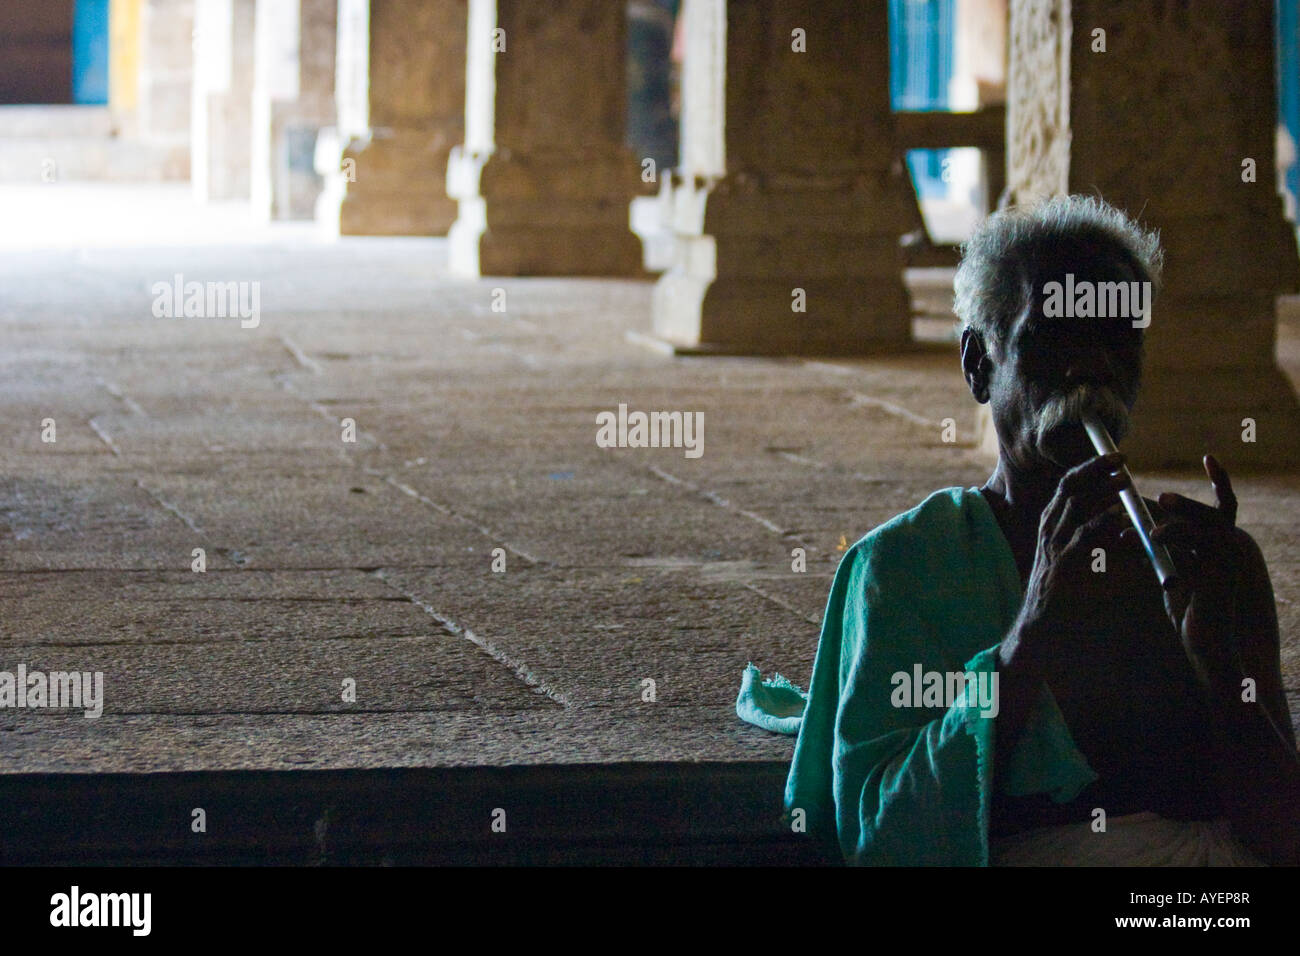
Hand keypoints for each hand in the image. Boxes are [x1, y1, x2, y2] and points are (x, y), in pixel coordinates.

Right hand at [1001, 451, 1130, 677]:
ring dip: (1102, 491)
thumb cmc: (1063, 591)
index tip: (1114, 457)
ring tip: (1124, 482)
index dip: (1091, 468)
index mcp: (1052, 524)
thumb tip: (1125, 522)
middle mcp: (1050, 529)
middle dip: (1096, 470)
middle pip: (1071, 487)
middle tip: (1122, 461)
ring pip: (1076, 506)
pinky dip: (1102, 523)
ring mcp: (1054, 545)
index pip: (1068, 485)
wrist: (1042, 624)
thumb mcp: (1076, 556)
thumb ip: (1096, 538)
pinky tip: (1118, 516)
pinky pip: (1084, 537)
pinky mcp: (1063, 564)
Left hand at [1146, 455, 1244, 694]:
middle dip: (1185, 501)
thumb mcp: (1172, 570)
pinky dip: (1176, 538)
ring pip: (1205, 527)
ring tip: (1154, 511)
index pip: (1225, 506)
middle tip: (1158, 493)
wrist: (1207, 644)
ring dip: (1178, 518)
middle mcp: (1231, 549)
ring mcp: (1229, 561)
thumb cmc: (1189, 610)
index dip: (1222, 482)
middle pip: (1212, 512)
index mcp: (1221, 545)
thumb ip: (1159, 547)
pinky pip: (1199, 547)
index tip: (1211, 457)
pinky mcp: (1222, 574)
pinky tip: (1155, 536)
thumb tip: (1131, 524)